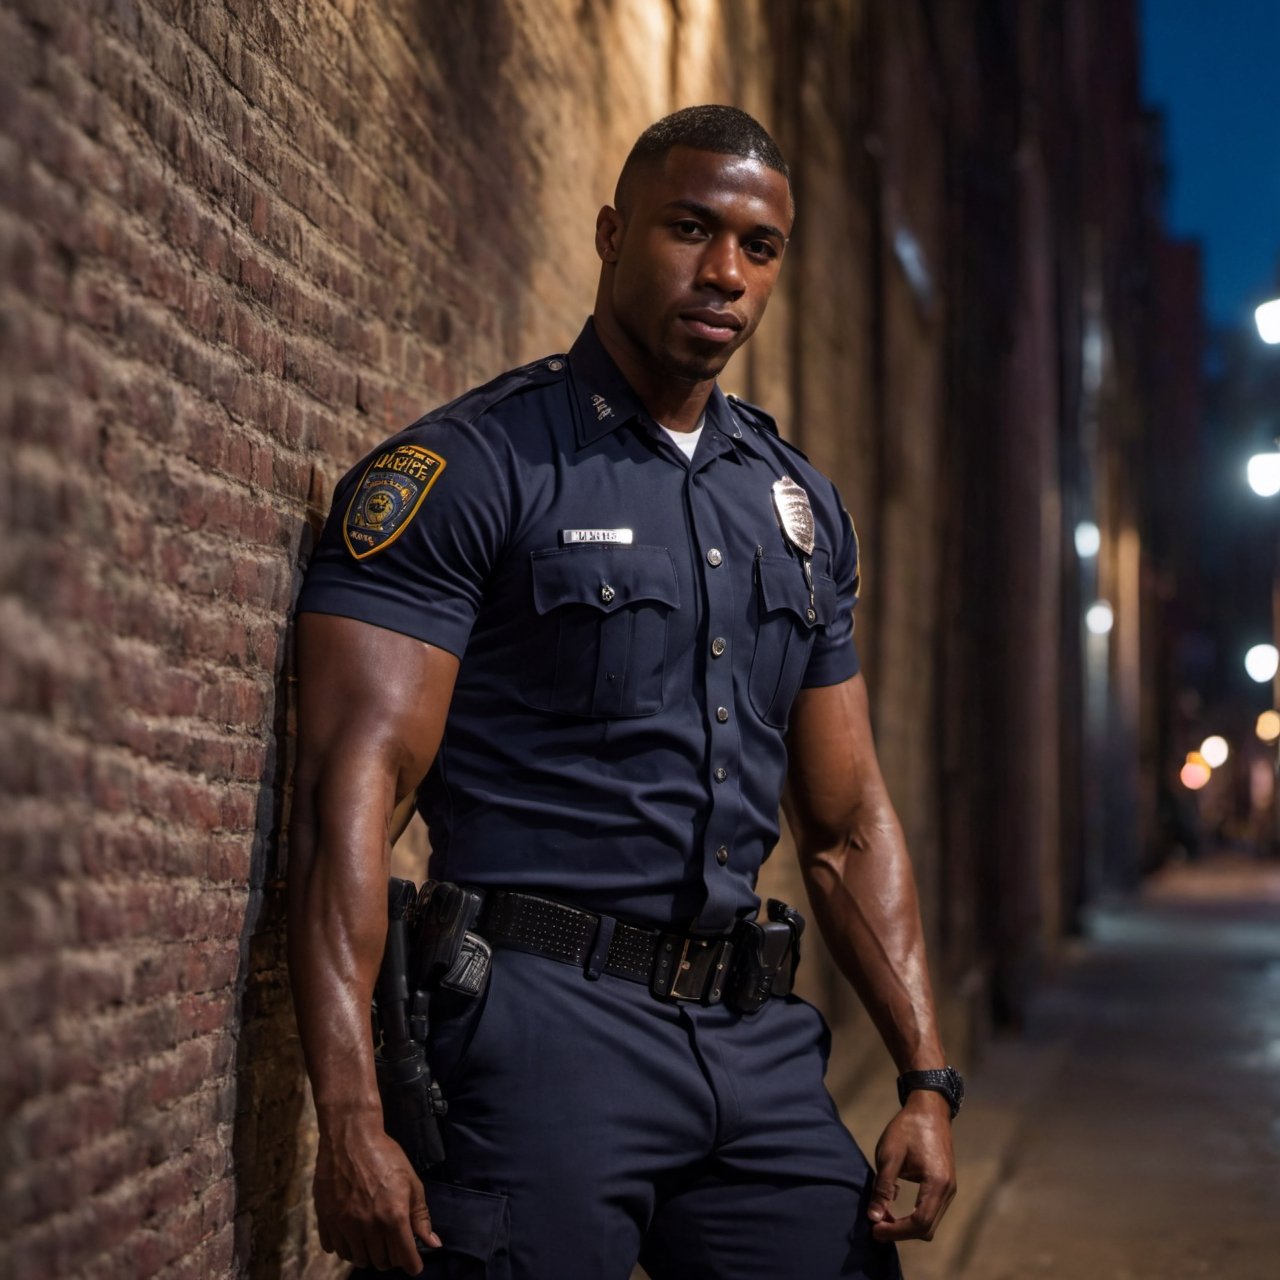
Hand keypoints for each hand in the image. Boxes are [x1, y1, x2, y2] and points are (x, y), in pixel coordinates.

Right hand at [314, 1116, 440, 1272]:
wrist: (350, 1136)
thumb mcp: (411, 1181)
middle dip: (391, 1257)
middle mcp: (368, 1225)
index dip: (413, 1264)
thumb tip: (433, 1243)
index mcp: (393, 1216)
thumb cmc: (385, 1155)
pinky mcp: (326, 1220)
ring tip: (373, 1237)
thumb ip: (421, 1216)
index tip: (414, 1262)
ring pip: (358, 1259)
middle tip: (393, 1242)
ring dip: (369, 1253)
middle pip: (381, 1262)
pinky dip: (346, 1246)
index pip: (405, 1259)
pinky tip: (352, 1232)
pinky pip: (335, 1249)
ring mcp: (344, 1224)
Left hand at [867, 1090, 956, 1242]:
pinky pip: (931, 1211)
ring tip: (882, 1215)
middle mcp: (948, 1191)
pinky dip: (913, 1215)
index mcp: (937, 1183)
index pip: (920, 1223)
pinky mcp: (944, 1186)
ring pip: (930, 1222)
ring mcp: (949, 1189)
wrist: (929, 1109)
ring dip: (906, 1225)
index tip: (875, 1229)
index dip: (896, 1232)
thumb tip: (874, 1217)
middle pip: (927, 1228)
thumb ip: (882, 1187)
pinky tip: (893, 1202)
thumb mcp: (889, 1154)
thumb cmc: (907, 1128)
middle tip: (875, 1225)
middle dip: (900, 1232)